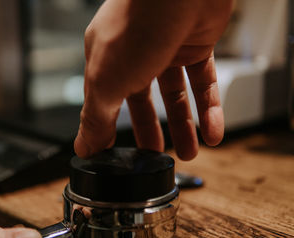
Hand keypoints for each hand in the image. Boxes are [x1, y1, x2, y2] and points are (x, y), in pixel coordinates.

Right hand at [74, 0, 232, 159]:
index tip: (118, 156)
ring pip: (176, 95)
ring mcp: (166, 49)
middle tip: (156, 156)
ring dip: (183, 125)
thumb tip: (83, 146)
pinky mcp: (196, 45)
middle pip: (142, 101)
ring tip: (190, 152)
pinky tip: (213, 132)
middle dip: (151, 131)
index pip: (105, 102)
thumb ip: (95, 116)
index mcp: (106, 61)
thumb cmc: (136, 23)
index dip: (111, 130)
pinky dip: (209, 109)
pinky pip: (203, 83)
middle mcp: (134, 54)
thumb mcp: (106, 80)